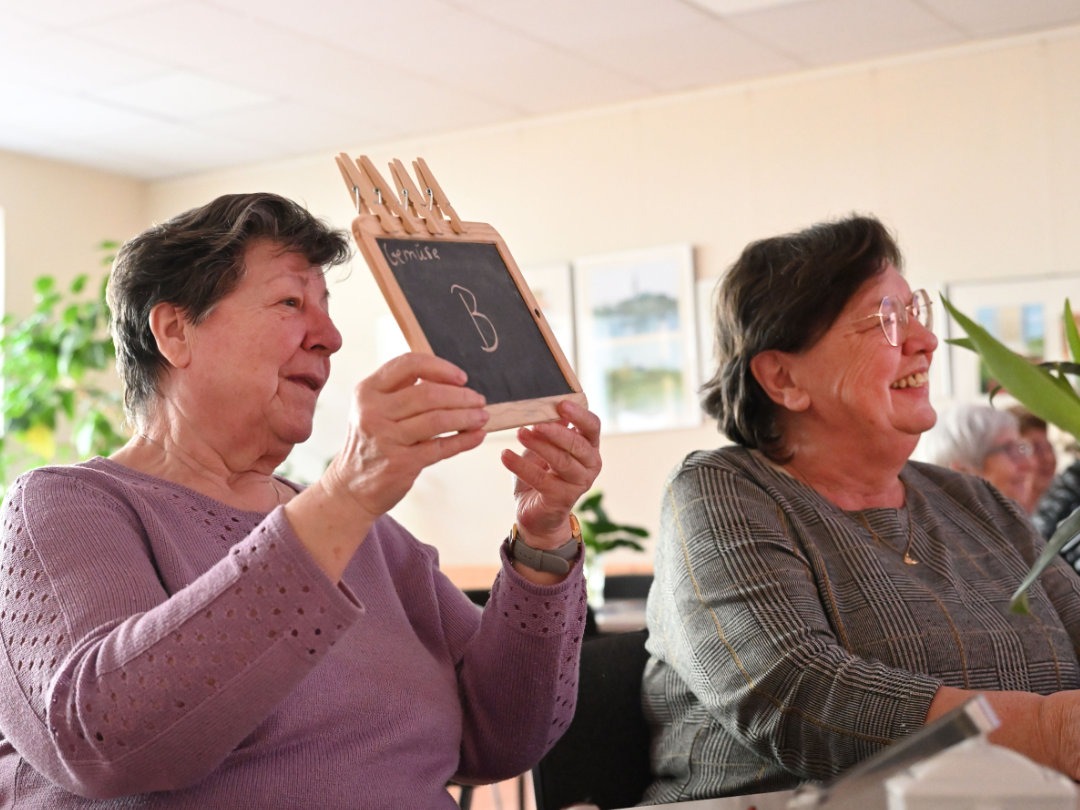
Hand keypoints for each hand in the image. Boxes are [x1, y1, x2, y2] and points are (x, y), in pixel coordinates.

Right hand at [321, 353, 488, 521]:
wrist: (351, 487)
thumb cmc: (372, 443)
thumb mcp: (374, 408)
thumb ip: (401, 390)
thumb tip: (449, 380)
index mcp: (367, 391)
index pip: (408, 365)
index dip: (440, 367)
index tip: (461, 377)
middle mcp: (373, 412)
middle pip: (428, 394)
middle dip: (461, 396)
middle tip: (478, 399)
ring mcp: (386, 438)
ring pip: (438, 419)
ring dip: (467, 416)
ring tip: (482, 416)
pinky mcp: (400, 463)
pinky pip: (441, 447)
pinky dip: (464, 440)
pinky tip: (477, 435)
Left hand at [501, 400, 601, 549]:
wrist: (535, 512)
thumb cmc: (542, 473)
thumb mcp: (545, 447)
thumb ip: (549, 428)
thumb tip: (545, 403)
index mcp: (589, 447)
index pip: (592, 426)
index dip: (579, 414)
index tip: (561, 404)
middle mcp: (590, 465)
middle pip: (577, 444)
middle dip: (555, 432)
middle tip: (534, 423)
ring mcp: (579, 484)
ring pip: (561, 461)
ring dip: (538, 446)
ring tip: (519, 434)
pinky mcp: (562, 499)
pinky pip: (541, 479)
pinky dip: (520, 466)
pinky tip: (505, 455)